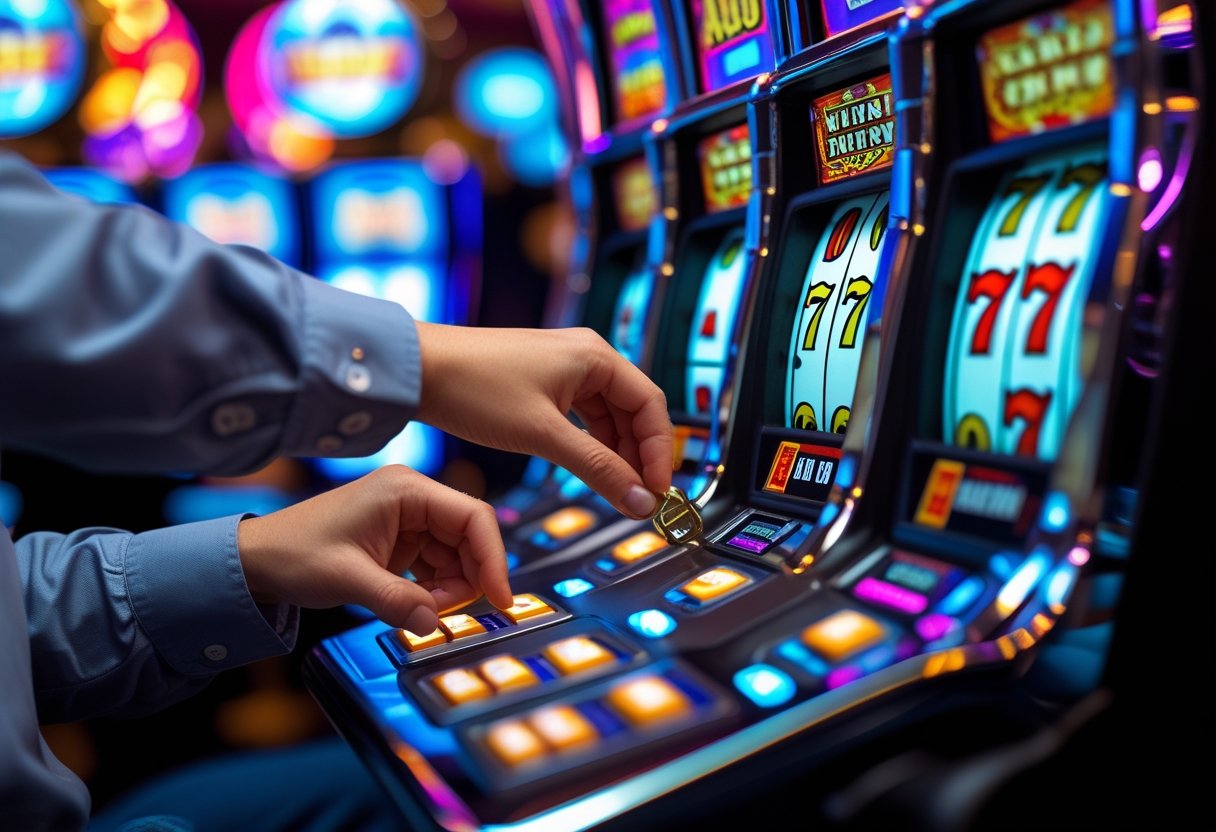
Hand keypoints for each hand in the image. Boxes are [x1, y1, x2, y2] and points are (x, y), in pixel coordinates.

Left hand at [236, 466, 511, 635]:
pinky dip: (434, 588)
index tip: (499, 598)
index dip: (493, 558)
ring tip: (420, 609)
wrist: (257, 561)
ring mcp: (408, 518)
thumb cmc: (294, 554)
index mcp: (405, 490)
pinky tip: (415, 603)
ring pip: (456, 554)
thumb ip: (396, 601)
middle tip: (444, 612)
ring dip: (449, 587)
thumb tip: (433, 623)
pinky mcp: (401, 539)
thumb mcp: (348, 580)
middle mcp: (412, 497)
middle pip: (469, 536)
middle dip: (468, 578)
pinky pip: (437, 563)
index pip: (473, 517)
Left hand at [415, 324, 672, 518]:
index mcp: (595, 356)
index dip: (660, 452)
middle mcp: (586, 354)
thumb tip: (641, 500)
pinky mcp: (543, 379)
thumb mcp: (543, 435)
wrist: (418, 370)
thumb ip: (598, 469)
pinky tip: (588, 469)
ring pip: (609, 415)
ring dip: (616, 453)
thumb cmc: (475, 388)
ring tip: (616, 491)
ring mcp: (564, 366)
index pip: (651, 405)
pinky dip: (591, 444)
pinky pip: (583, 414)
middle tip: (639, 499)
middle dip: (639, 456)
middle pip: (634, 411)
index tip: (657, 492)